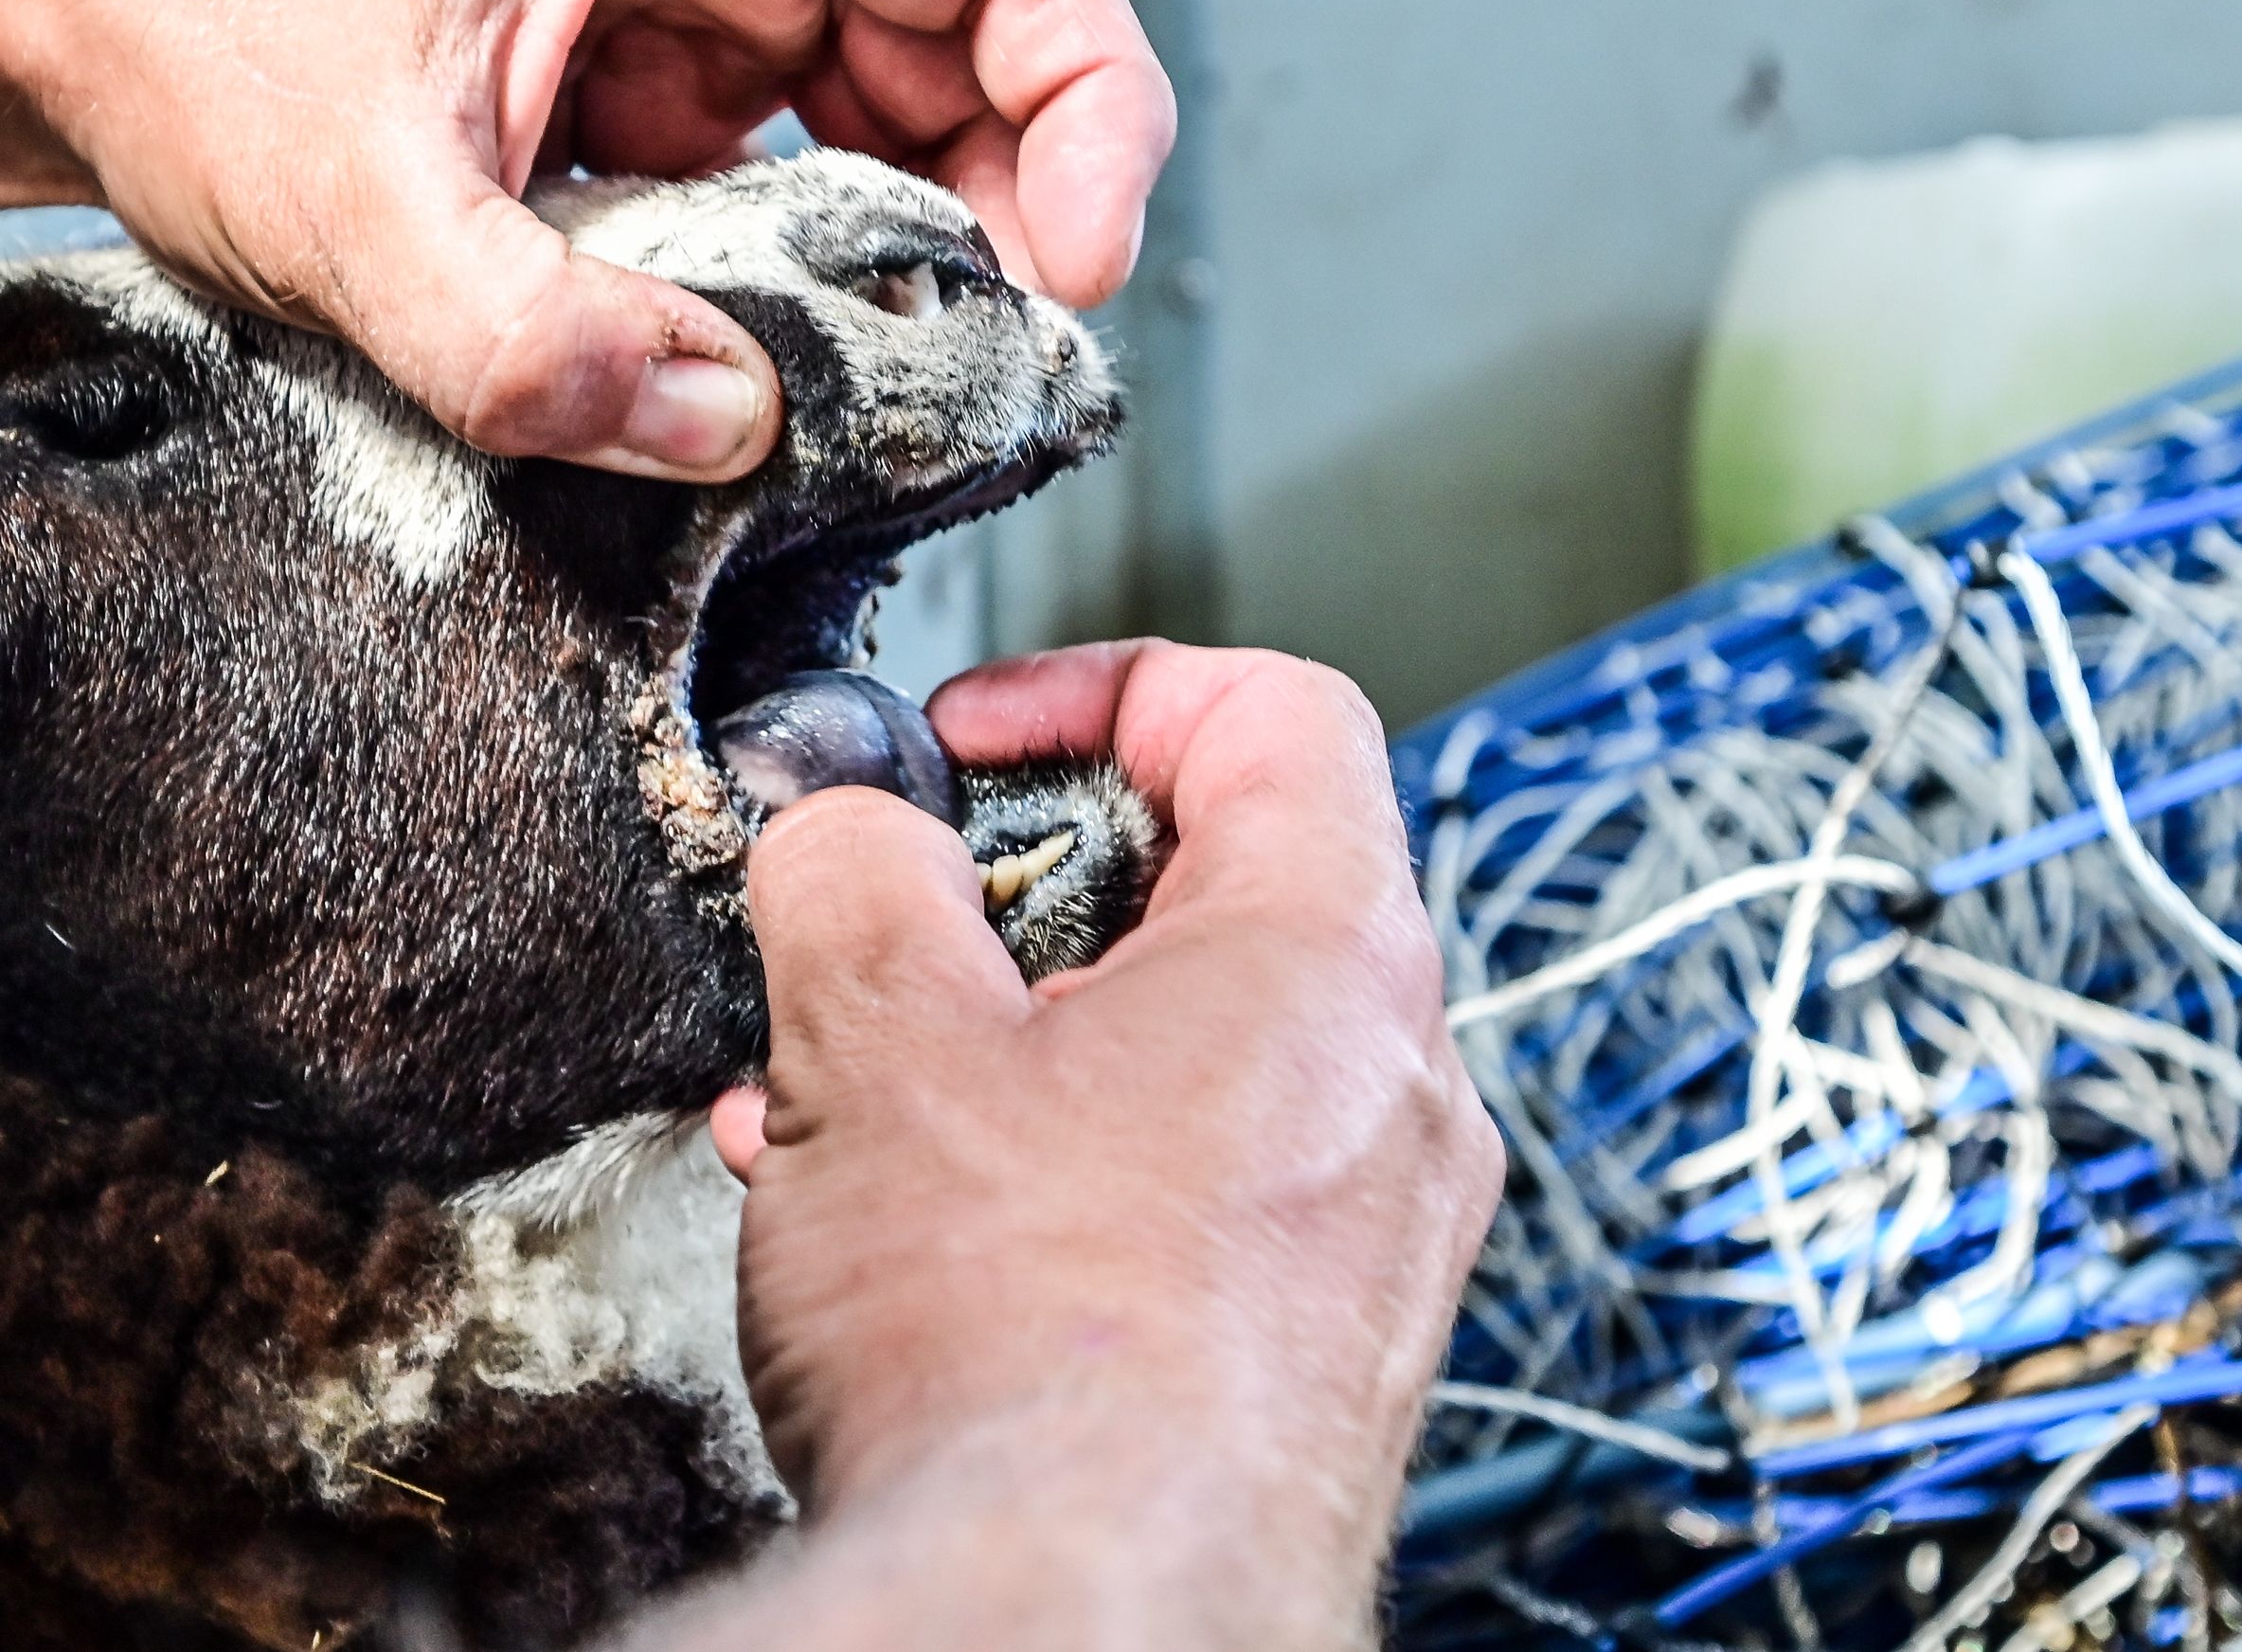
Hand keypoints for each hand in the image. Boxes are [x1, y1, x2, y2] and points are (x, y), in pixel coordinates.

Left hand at [7, 0, 1174, 480]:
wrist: (65, 20)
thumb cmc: (192, 33)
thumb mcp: (346, 208)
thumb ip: (524, 339)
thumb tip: (728, 429)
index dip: (1090, 95)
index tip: (1077, 265)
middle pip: (982, 35)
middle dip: (1016, 206)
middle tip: (984, 373)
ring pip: (901, 112)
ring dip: (919, 251)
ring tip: (888, 389)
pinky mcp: (647, 81)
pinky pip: (797, 169)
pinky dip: (815, 274)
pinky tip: (773, 372)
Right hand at [709, 643, 1500, 1626]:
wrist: (1076, 1624)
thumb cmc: (1019, 1351)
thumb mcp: (872, 1035)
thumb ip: (854, 872)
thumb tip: (848, 829)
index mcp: (1329, 958)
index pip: (1270, 710)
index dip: (1100, 685)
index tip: (972, 734)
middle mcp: (1393, 1094)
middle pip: (1219, 894)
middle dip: (1020, 899)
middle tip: (897, 936)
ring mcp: (1372, 1242)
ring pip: (1184, 1065)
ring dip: (1009, 1054)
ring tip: (851, 1103)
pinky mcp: (1317, 1360)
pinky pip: (1189, 1201)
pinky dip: (1052, 1176)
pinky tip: (903, 1234)